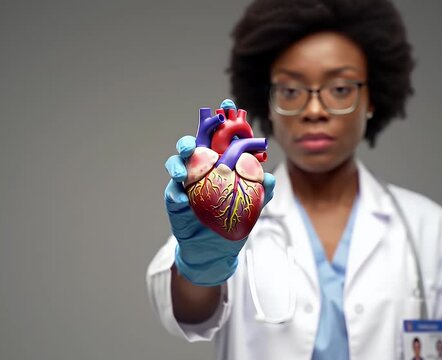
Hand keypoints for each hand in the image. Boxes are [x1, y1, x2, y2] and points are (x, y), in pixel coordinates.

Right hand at [164, 135, 274, 285]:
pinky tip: (183, 201)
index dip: (218, 122)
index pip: (217, 138)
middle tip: (191, 145)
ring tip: (181, 174)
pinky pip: (172, 194)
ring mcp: (185, 185)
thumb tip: (269, 178)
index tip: (224, 108)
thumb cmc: (233, 222)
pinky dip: (176, 195)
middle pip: (191, 147)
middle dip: (188, 141)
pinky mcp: (175, 202)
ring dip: (177, 165)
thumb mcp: (252, 207)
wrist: (217, 251)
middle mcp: (200, 169)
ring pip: (176, 165)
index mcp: (219, 164)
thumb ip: (261, 191)